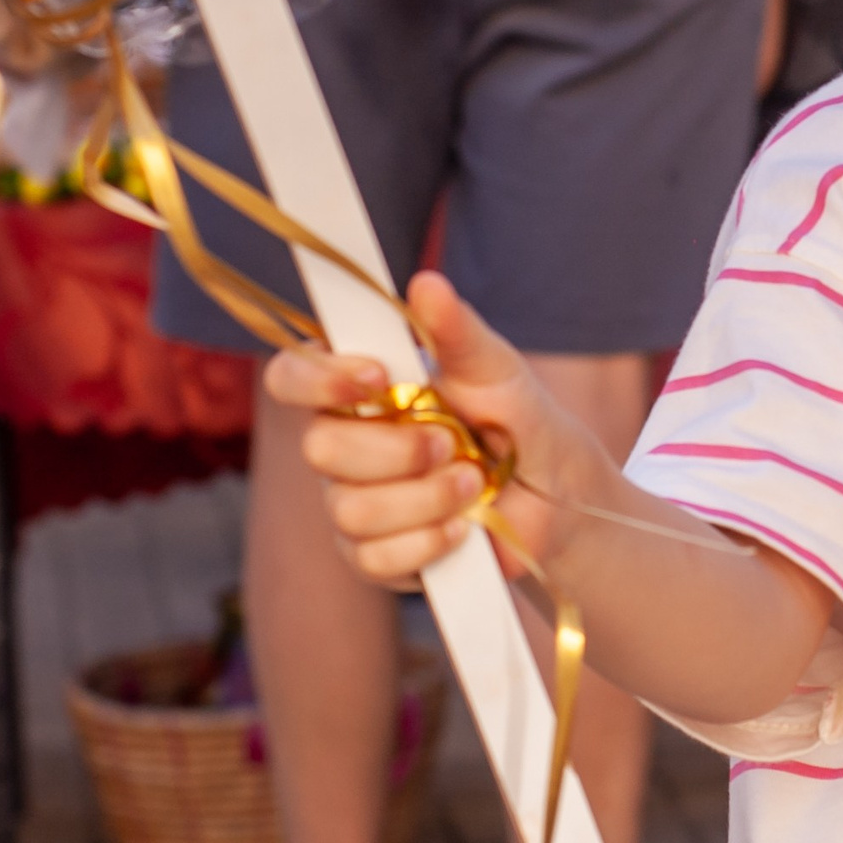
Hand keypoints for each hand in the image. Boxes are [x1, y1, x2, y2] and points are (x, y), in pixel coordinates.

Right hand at [264, 271, 607, 587]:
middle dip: (398, 449)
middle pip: (318, 450)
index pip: (289, 377)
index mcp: (355, 389)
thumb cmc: (515, 416)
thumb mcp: (494, 367)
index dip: (318, 379)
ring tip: (473, 484)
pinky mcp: (373, 558)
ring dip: (426, 498)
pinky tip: (463, 528)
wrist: (553, 493)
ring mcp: (351, 504)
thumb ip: (456, 330)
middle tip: (453, 442)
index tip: (379, 378)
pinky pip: (375, 559)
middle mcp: (341, 445)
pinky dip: (430, 541)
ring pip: (350, 510)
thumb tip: (425, 283)